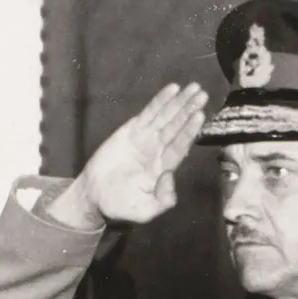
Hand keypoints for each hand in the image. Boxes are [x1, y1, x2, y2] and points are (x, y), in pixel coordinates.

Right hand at [49, 83, 207, 230]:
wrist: (94, 199)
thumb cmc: (121, 207)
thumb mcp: (145, 210)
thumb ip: (162, 199)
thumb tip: (170, 177)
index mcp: (165, 168)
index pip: (181, 145)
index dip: (190, 130)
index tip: (201, 115)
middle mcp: (158, 150)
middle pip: (177, 127)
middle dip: (189, 110)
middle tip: (202, 93)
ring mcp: (144, 139)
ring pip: (165, 117)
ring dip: (179, 103)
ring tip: (193, 88)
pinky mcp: (129, 132)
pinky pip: (147, 114)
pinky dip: (159, 102)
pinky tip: (171, 90)